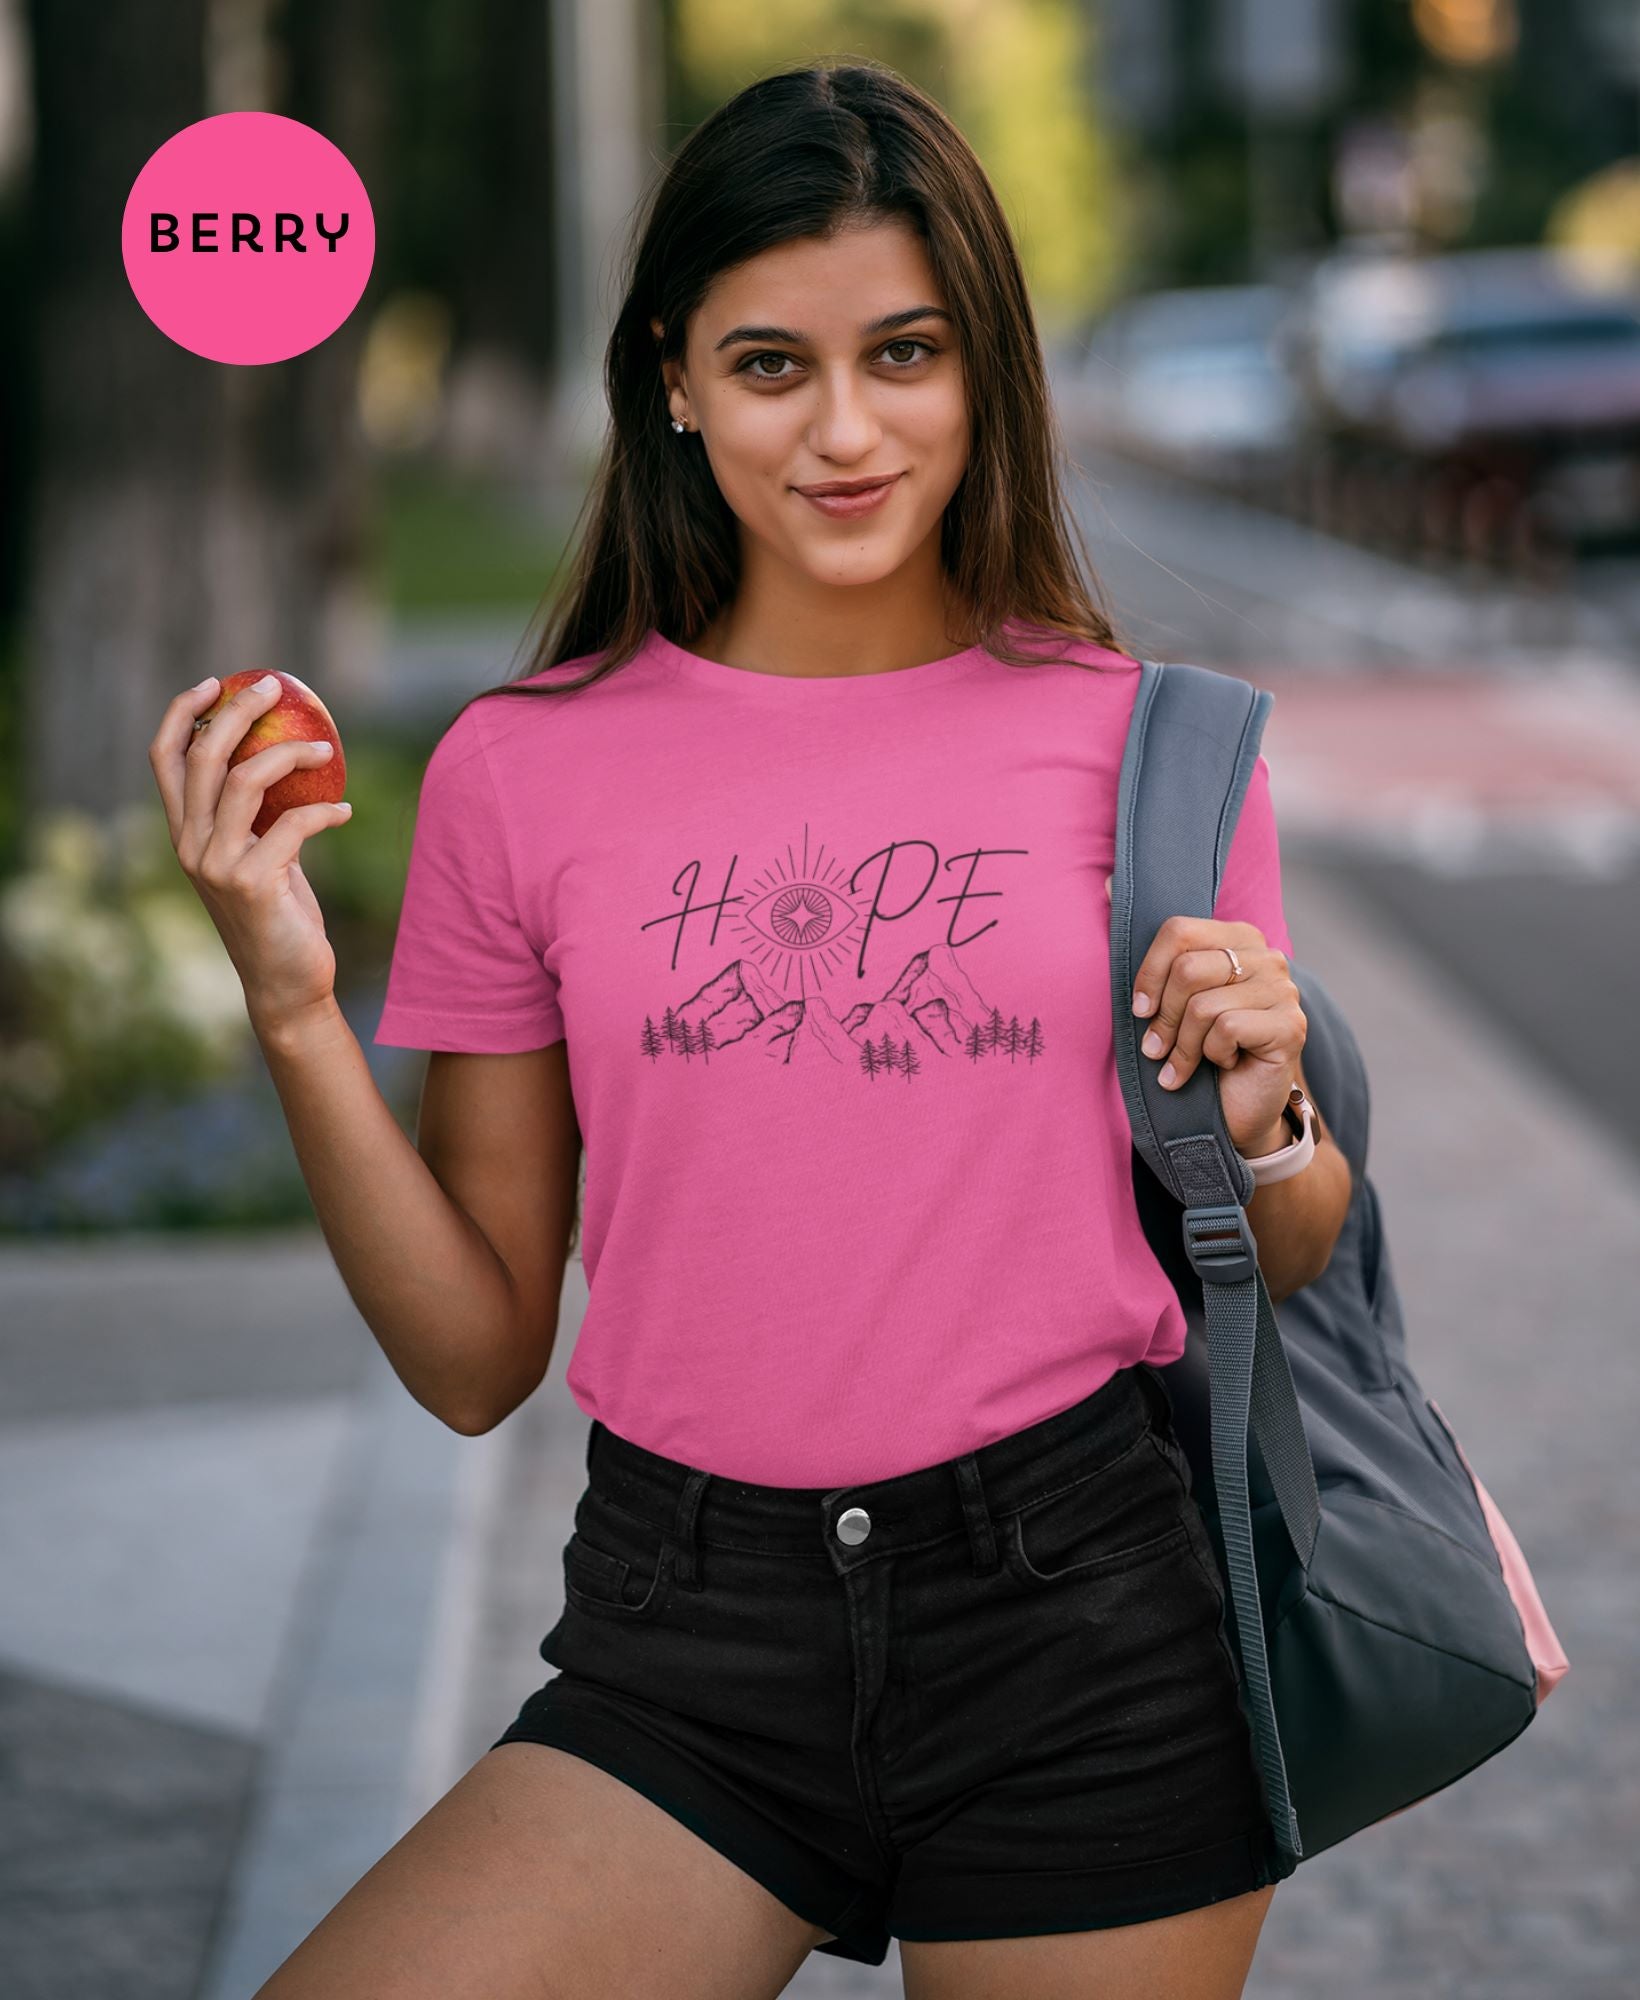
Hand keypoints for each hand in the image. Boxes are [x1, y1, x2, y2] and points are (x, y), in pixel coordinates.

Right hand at [148, 674, 352, 1035]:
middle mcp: (189, 845)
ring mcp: (216, 864)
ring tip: (325, 747)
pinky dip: (324, 810)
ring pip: (245, 779)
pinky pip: (293, 823)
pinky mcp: (251, 882)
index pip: (165, 759)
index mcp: (184, 834)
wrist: (286, 981)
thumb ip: (256, 817)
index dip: (183, 714)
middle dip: (237, 711)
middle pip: (203, 755)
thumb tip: (284, 757)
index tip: (215, 682)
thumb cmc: (279, 914)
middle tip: (274, 686)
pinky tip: (345, 811)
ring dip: (290, 753)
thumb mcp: (261, 856)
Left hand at [1127, 908, 1304, 1157]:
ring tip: (1185, 1065)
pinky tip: (1223, 1066)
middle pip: (1188, 969)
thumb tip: (1106, 883)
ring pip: (1203, 1006)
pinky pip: (1226, 1030)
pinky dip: (1211, 1056)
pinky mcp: (1291, 1026)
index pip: (1178, 931)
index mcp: (1237, 938)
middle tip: (1158, 1048)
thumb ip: (1146, 947)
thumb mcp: (1166, 998)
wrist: (1234, 1111)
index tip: (1140, 1010)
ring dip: (1184, 1046)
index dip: (1149, 974)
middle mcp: (1267, 956)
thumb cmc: (1196, 1050)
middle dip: (1164, 1019)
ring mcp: (1284, 989)